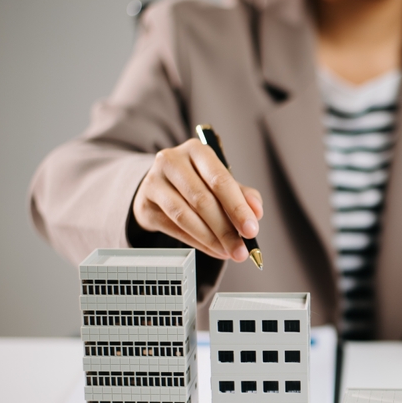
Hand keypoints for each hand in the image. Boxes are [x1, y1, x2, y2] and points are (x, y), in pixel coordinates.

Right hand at [132, 138, 263, 260]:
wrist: (160, 185)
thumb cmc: (197, 182)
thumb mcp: (220, 181)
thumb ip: (242, 194)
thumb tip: (256, 212)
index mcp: (196, 150)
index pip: (219, 180)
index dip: (237, 207)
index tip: (252, 230)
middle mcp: (171, 161)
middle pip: (202, 200)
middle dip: (226, 229)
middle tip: (242, 250)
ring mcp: (153, 182)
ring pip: (185, 216)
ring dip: (210, 239)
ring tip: (228, 252)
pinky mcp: (144, 204)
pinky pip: (173, 228)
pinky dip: (197, 243)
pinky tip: (213, 250)